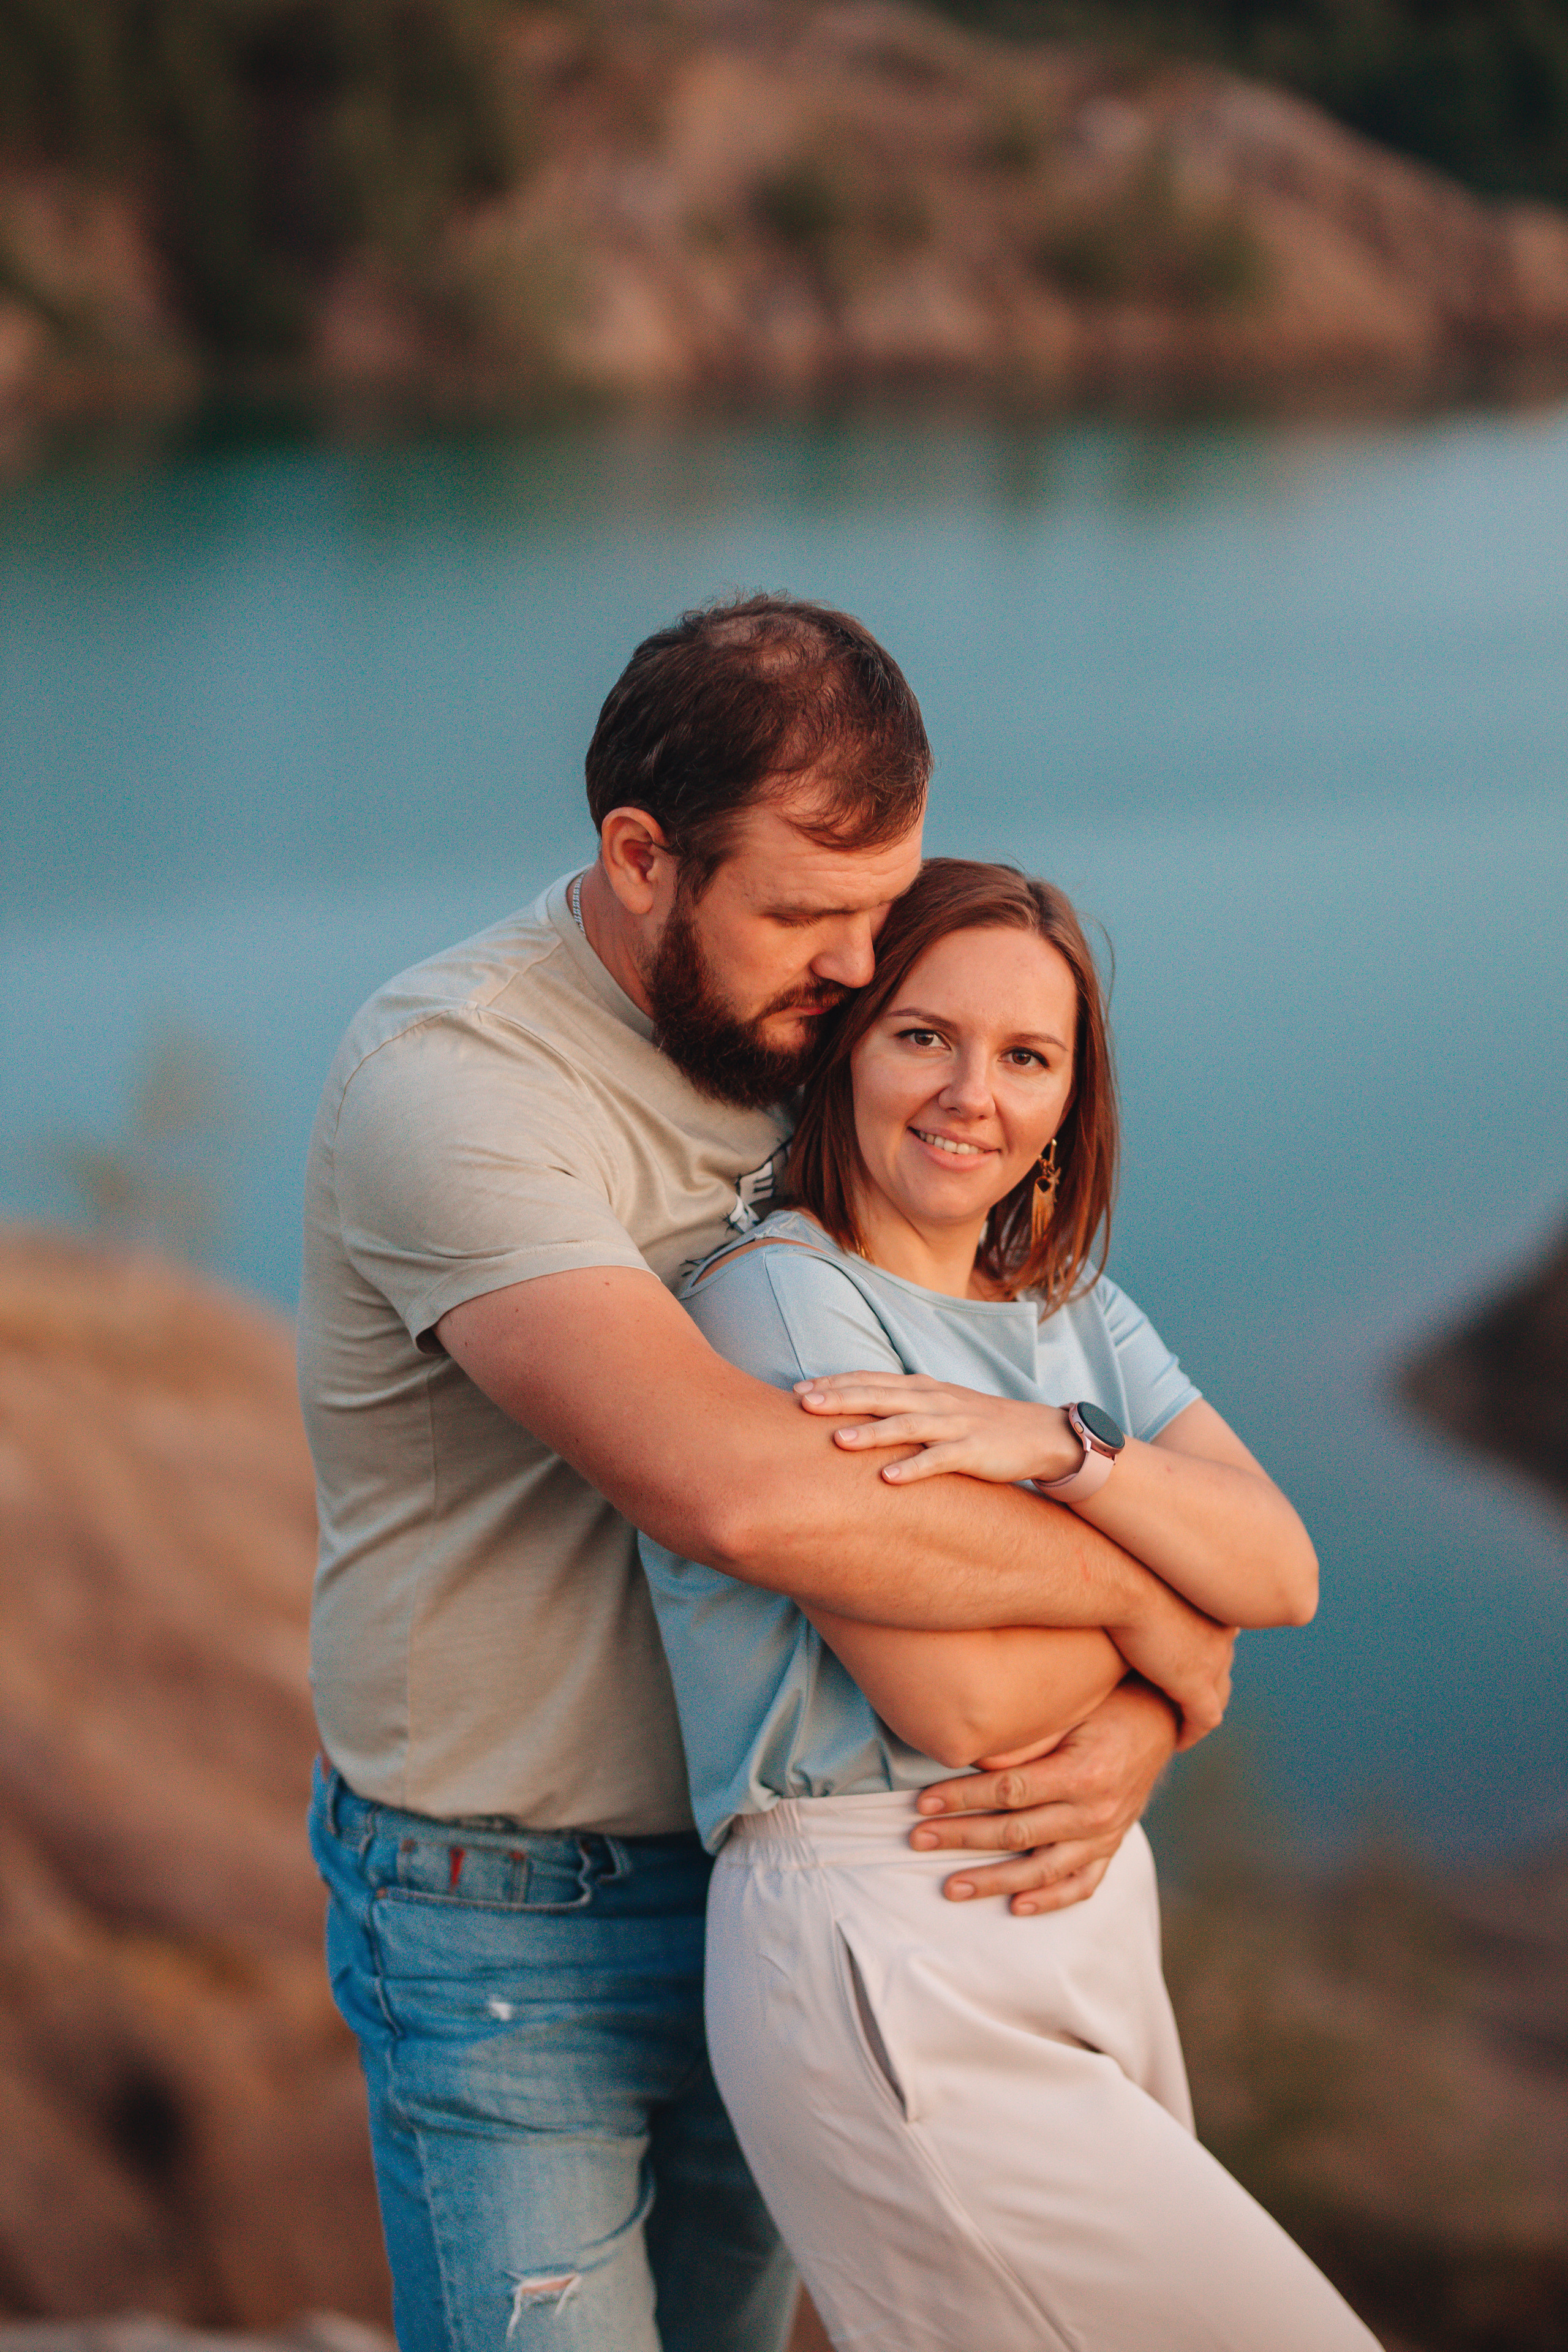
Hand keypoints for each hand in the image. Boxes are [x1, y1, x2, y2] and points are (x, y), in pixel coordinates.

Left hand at [796, 1371, 1078, 1485]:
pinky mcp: (973, 1451)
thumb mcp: (937, 1406)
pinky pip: (939, 1460)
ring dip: (871, 1433)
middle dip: (840, 1399)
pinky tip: (888, 1479)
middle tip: (803, 1404)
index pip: (871, 1379)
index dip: (835, 1383)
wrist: (1037, 1434)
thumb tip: (852, 1413)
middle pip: (880, 1395)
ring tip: (837, 1441)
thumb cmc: (978, 1423)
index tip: (798, 1390)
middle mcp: (934, 1400)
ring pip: (906, 1425)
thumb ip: (899, 1405)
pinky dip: (913, 1468)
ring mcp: (954, 1424)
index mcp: (922, 1388)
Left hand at [908, 1680, 1179, 1914]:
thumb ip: (1027, 1740)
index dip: (961, 1798)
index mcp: (1083, 1773)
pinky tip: (1015, 1907)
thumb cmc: (1107, 1703)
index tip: (921, 1803)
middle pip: (1016, 1833)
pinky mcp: (1112, 1846)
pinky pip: (1081, 1884)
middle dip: (961, 1837)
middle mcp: (1096, 1811)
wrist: (1162, 1718)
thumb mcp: (1070, 1710)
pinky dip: (1049, 1899)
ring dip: (992, 1881)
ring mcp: (1106, 1835)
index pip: (1009, 1793)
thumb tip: (970, 1758)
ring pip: (1042, 1870)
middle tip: (917, 1839)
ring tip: (950, 1887)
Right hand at [1107, 1578, 1235, 1749]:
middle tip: (1186, 1689)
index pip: (1218, 1628)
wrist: (1119, 1574)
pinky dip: (1192, 1731)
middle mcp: (1221, 1628)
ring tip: (1182, 1717)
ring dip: (1201, 1705)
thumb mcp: (1137, 1564)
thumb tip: (1118, 1572)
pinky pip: (1203, 1718)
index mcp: (1212, 1597)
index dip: (1205, 1645)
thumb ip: (1139, 1575)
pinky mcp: (1194, 1683)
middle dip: (1208, 1677)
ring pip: (1218, 1692)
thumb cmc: (1115, 1559)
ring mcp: (1212, 1657)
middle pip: (1222, 1661)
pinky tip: (1179, 1740)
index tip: (1186, 1653)